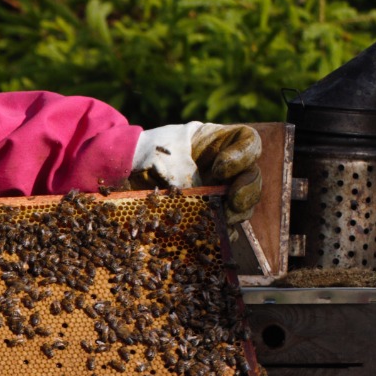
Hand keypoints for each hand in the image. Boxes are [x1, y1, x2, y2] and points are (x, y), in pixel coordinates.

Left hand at [131, 122, 261, 223]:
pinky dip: (222, 232)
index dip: (243, 155)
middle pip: (252, 176)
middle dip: (248, 190)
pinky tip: (215, 235)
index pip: (247, 140)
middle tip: (233, 201)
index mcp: (217, 141)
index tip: (220, 169)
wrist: (123, 173)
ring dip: (238, 212)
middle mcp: (224, 167)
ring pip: (243, 203)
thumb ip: (179, 167)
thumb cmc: (143, 153)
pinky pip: (224, 225)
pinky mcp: (208, 215)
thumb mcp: (160, 151)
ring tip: (225, 219)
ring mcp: (218, 192)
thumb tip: (191, 192)